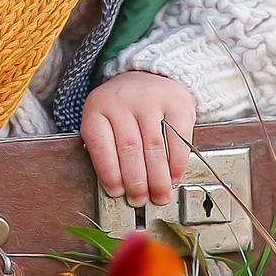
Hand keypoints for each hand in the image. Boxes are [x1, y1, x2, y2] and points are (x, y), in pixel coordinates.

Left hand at [80, 71, 196, 206]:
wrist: (149, 75)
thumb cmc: (124, 108)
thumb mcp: (106, 120)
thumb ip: (107, 148)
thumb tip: (118, 188)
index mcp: (98, 107)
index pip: (101, 145)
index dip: (109, 173)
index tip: (116, 192)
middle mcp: (122, 100)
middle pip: (129, 149)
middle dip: (136, 182)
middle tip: (140, 200)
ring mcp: (150, 99)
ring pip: (154, 147)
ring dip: (158, 178)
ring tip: (159, 195)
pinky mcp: (176, 102)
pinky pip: (178, 138)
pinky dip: (176, 163)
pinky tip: (173, 176)